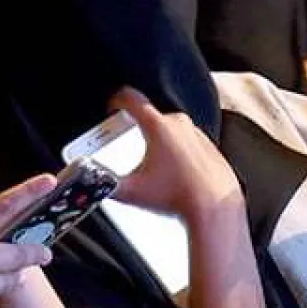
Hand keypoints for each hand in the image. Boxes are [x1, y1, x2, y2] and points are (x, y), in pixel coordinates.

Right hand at [108, 88, 243, 230]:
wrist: (214, 209)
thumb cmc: (178, 197)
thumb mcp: (131, 191)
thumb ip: (104, 182)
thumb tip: (92, 179)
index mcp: (157, 126)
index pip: (131, 98)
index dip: (116, 100)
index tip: (112, 106)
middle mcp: (179, 125)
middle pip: (150, 116)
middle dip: (135, 128)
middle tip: (126, 144)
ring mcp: (197, 135)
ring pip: (169, 130)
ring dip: (157, 141)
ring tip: (151, 166)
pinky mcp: (209, 148)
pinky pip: (186, 143)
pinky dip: (176, 152)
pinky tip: (172, 174)